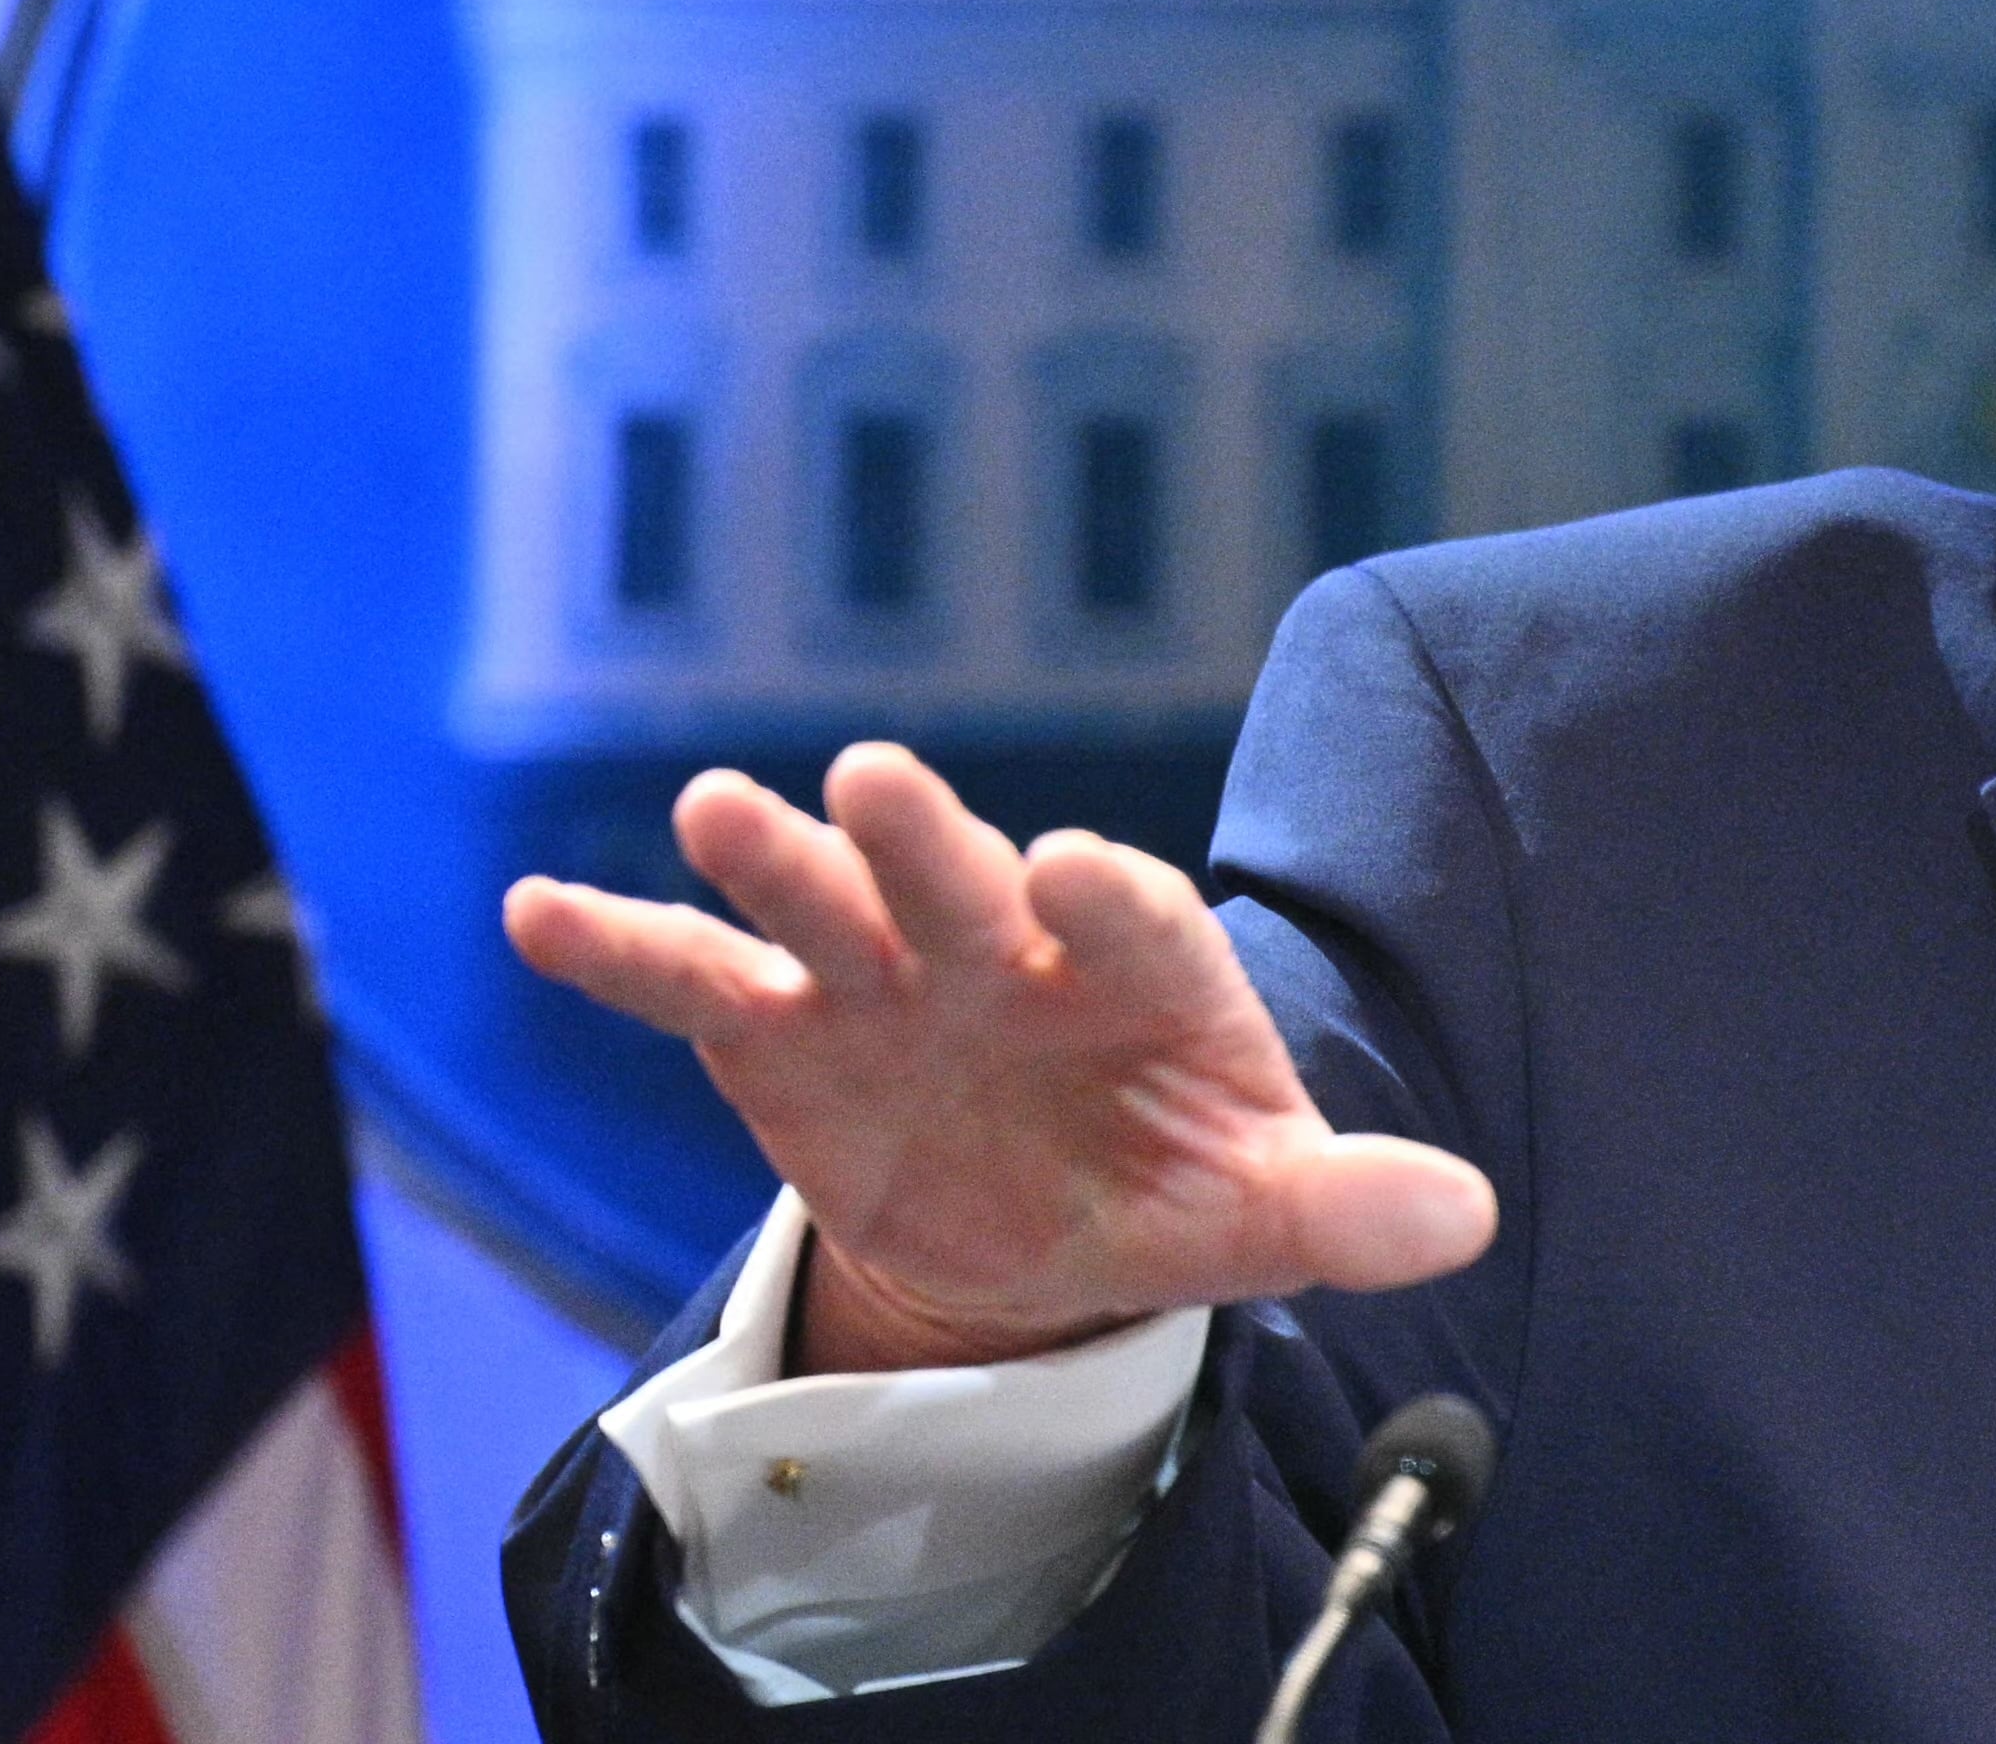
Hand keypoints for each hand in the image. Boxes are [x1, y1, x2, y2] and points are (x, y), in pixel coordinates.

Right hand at [502, 743, 1497, 1372]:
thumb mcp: (1263, 1207)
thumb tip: (1461, 1216)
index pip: (1127, 916)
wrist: (1042, 1214)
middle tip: (877, 780)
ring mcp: (879, 972)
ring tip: (711, 814)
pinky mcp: (776, 1024)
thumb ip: (1348, 1205)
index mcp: (1132, 966)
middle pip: (955, 876)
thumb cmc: (1171, 1178)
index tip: (1068, 872)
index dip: (1101, 897)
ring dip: (769, 859)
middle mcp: (999, 941)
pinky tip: (534, 915)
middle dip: (917, 836)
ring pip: (818, 900)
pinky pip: (689, 979)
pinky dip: (618, 945)